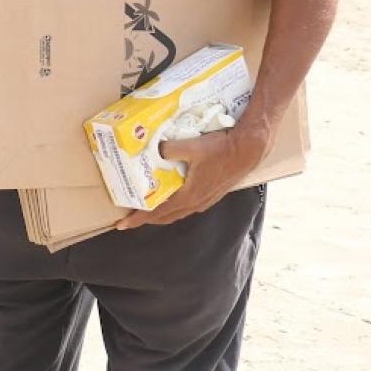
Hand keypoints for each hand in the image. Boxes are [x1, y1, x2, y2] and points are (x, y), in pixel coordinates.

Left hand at [115, 119, 269, 229]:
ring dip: (160, 213)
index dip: (138, 219)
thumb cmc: (221, 149)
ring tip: (145, 209)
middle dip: (145, 219)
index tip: (122, 224)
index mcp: (188, 196)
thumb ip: (169, 148)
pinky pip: (186, 206)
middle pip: (165, 216)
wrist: (248, 149)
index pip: (157, 213)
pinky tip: (169, 198)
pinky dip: (172, 206)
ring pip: (176, 212)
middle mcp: (195, 203)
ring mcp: (204, 200)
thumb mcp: (192, 146)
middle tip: (128, 218)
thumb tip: (153, 149)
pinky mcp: (210, 194)